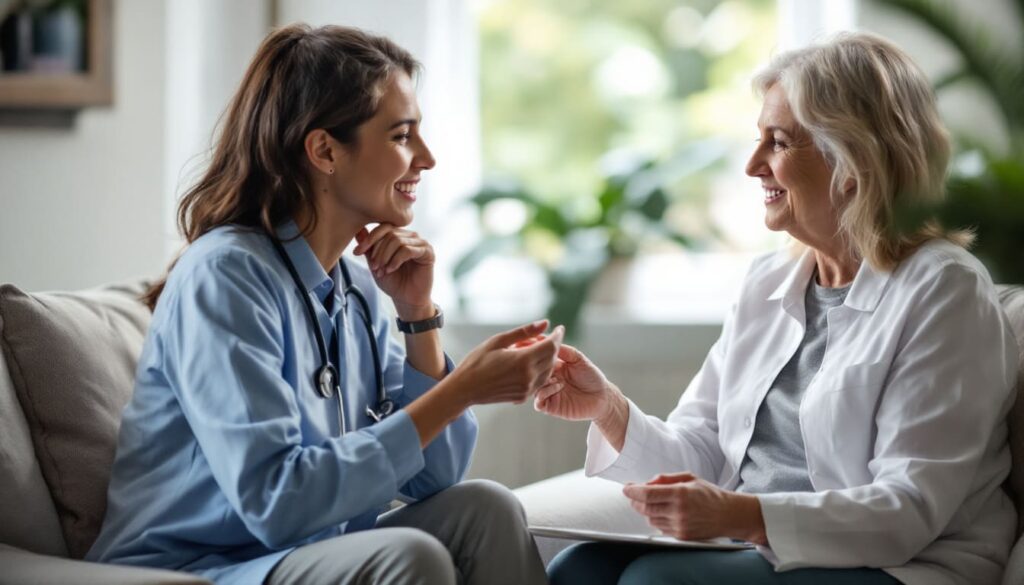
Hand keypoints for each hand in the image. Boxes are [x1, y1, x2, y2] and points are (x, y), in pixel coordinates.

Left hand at [353, 224, 433, 317]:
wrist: (406, 299)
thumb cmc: (393, 282)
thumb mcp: (375, 263)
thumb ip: (368, 247)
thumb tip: (358, 230)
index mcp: (400, 235)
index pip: (383, 227)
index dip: (369, 238)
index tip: (357, 252)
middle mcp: (411, 236)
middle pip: (390, 233)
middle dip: (378, 251)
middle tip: (374, 267)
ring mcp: (421, 243)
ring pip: (397, 241)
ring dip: (386, 257)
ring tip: (382, 271)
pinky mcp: (428, 253)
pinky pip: (407, 250)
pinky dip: (395, 260)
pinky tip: (391, 270)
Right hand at [451, 321, 564, 405]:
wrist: (465, 389)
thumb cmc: (477, 361)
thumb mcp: (498, 341)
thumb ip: (524, 332)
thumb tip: (546, 323)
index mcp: (523, 361)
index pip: (551, 345)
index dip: (557, 335)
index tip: (558, 328)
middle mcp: (528, 377)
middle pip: (552, 358)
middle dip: (552, 346)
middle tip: (541, 337)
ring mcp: (527, 389)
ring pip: (548, 371)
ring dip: (546, 358)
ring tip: (531, 349)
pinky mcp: (523, 397)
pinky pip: (540, 381)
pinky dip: (539, 370)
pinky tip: (526, 363)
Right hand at [533, 344, 615, 420]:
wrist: (602, 397)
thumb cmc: (591, 376)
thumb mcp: (578, 359)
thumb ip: (564, 350)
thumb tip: (548, 339)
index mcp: (552, 365)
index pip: (536, 357)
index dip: (532, 350)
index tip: (528, 343)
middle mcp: (547, 378)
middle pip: (531, 371)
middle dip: (532, 364)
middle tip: (536, 359)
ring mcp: (547, 393)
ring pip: (532, 386)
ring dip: (540, 379)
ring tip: (554, 375)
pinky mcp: (550, 407)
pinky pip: (538, 402)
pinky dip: (544, 393)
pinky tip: (558, 386)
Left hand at [622, 472, 766, 544]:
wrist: (728, 515)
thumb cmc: (709, 494)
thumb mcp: (689, 478)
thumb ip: (666, 478)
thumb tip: (647, 482)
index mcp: (680, 493)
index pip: (648, 494)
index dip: (633, 491)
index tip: (626, 488)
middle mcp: (679, 511)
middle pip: (645, 508)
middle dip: (635, 501)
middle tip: (633, 494)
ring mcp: (680, 525)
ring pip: (650, 519)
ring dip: (646, 511)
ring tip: (652, 502)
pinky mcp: (681, 536)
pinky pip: (660, 528)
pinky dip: (657, 519)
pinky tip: (663, 512)